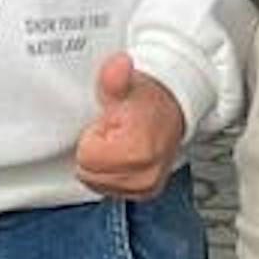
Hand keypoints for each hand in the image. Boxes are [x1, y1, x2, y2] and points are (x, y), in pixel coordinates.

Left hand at [73, 54, 190, 198]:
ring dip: (102, 163)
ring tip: (120, 142)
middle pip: (89, 173)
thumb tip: (118, 65)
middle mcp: (144, 176)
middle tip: (115, 133)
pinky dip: (110, 173)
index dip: (93, 136)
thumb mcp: (128, 82)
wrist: (173, 109)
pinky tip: (122, 155)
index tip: (110, 124)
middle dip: (96, 151)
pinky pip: (108, 190)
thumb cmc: (149, 99)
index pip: (86, 157)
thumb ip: (115, 76)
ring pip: (96, 184)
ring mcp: (145, 187)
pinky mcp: (144, 193)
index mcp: (138, 152)